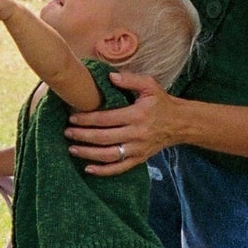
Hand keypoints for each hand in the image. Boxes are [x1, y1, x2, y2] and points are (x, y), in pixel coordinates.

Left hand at [64, 70, 183, 174]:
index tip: (72, 117)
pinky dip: (103, 171)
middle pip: (104, 138)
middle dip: (83, 136)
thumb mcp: (149, 86)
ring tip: (72, 149)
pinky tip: (88, 168)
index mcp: (137, 115)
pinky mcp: (139, 159)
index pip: (106, 119)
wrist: (180, 123)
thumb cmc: (161, 103)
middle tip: (67, 132)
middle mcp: (136, 134)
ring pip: (108, 155)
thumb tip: (109, 76)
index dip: (87, 119)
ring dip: (88, 153)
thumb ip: (129, 80)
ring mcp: (137, 149)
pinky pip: (119, 168)